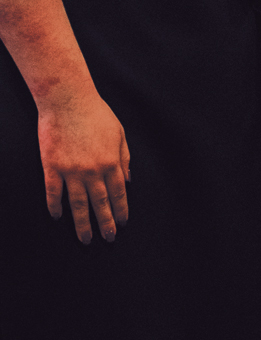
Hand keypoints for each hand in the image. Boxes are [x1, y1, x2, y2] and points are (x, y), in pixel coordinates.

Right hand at [38, 90, 129, 243]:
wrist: (67, 100)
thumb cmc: (96, 113)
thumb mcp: (119, 132)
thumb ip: (124, 157)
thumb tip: (128, 180)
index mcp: (111, 161)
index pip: (118, 193)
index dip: (121, 210)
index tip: (122, 223)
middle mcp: (92, 170)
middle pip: (100, 204)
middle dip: (105, 224)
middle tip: (108, 238)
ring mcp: (71, 171)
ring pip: (77, 205)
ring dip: (82, 224)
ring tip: (86, 239)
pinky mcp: (52, 167)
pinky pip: (53, 194)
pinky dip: (55, 207)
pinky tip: (58, 217)